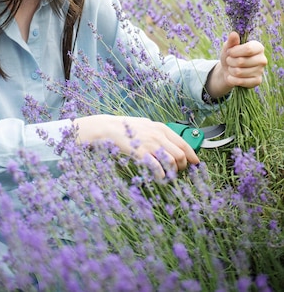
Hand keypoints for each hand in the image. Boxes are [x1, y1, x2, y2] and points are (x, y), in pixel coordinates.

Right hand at [75, 114, 198, 178]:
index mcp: (161, 128)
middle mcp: (158, 135)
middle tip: (179, 171)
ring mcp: (150, 144)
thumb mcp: (145, 124)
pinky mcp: (142, 153)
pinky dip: (162, 175)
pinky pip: (157, 168)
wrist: (108, 128)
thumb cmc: (126, 127)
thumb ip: (158, 132)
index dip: (192, 155)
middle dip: (183, 166)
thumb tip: (170, 142)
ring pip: (172, 161)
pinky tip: (160, 178)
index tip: (195, 163)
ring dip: (173, 172)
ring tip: (170, 176)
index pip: (183, 143)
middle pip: (180, 154)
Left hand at [206, 32, 267, 97]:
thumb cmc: (230, 55)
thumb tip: (233, 34)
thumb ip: (231, 41)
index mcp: (258, 47)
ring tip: (231, 67)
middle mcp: (262, 59)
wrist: (228, 69)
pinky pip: (240, 81)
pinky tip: (232, 76)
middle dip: (230, 61)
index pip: (248, 49)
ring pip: (239, 72)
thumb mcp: (228, 46)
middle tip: (229, 60)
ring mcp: (261, 71)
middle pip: (241, 61)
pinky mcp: (257, 81)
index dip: (234, 51)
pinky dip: (232, 79)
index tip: (229, 52)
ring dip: (230, 70)